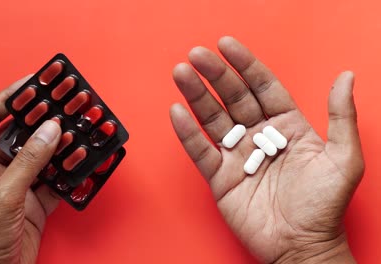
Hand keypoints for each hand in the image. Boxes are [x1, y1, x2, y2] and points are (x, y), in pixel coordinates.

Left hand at [0, 76, 61, 263]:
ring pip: (40, 154)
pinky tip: (81, 161)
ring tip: (78, 128)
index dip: (10, 96)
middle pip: (19, 133)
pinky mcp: (33, 199)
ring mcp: (14, 183)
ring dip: (59, 144)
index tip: (33, 82)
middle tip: (63, 102)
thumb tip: (50, 130)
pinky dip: (68, 171)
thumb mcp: (4, 195)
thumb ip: (29, 160)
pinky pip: (53, 177)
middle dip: (42, 118)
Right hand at [169, 37, 363, 262]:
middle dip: (214, 75)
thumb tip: (346, 76)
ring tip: (180, 73)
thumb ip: (341, 116)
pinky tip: (177, 112)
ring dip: (195, 96)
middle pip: (232, 98)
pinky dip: (188, 133)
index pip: (262, 87)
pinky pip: (201, 151)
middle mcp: (258, 136)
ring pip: (212, 119)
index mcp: (286, 126)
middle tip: (196, 55)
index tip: (226, 45)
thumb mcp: (344, 159)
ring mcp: (237, 156)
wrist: (302, 247)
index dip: (245, 65)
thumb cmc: (325, 206)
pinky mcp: (220, 177)